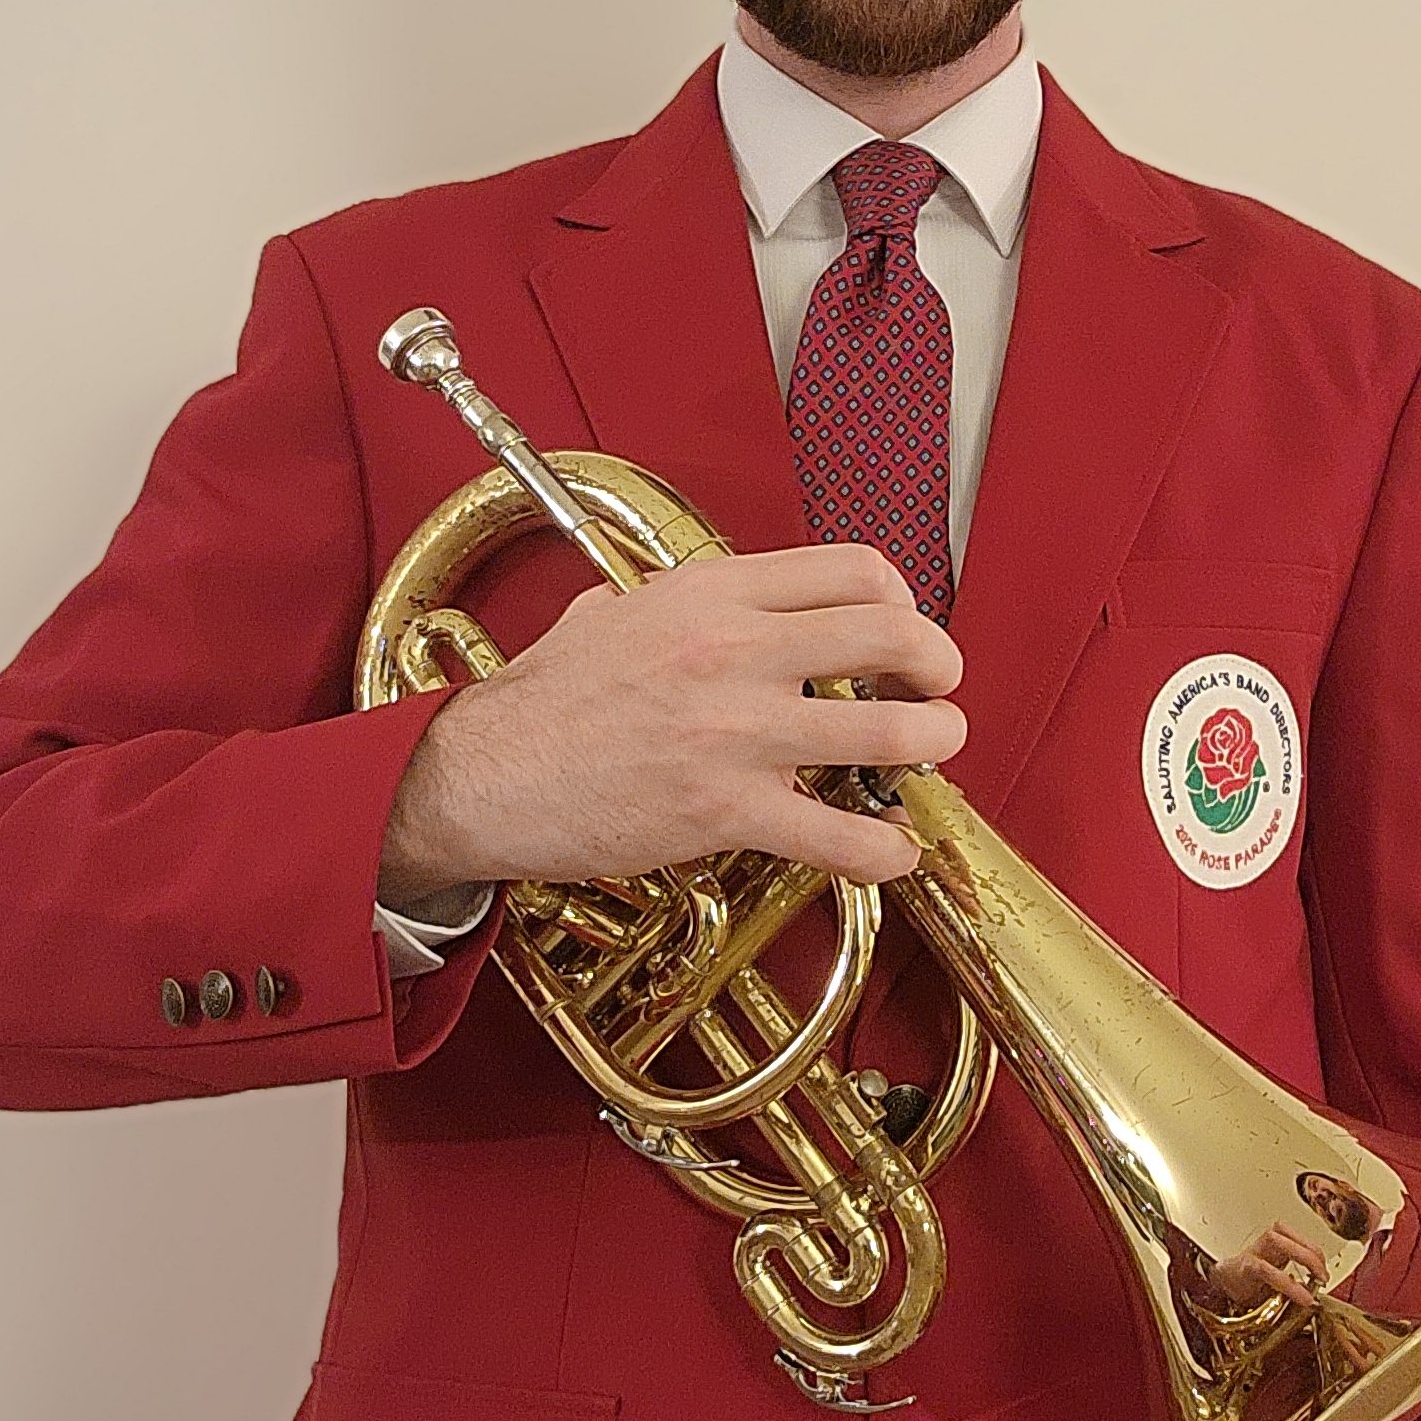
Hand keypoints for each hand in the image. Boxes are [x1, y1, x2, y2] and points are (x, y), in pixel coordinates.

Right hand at [377, 543, 964, 907]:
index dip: (902, 600)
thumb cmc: (539, 702)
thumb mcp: (604, 613)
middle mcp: (735, 651)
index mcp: (712, 594)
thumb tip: (682, 601)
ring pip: (891, 732)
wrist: (480, 778)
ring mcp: (736, 733)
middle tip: (938, 689)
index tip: (902, 628)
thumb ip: (664, 601)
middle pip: (894, 637)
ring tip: (929, 754)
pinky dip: (886, 850)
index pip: (853, 570)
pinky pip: (842, 837)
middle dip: (940, 665)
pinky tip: (892, 849)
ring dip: (932, 744)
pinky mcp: (726, 811)